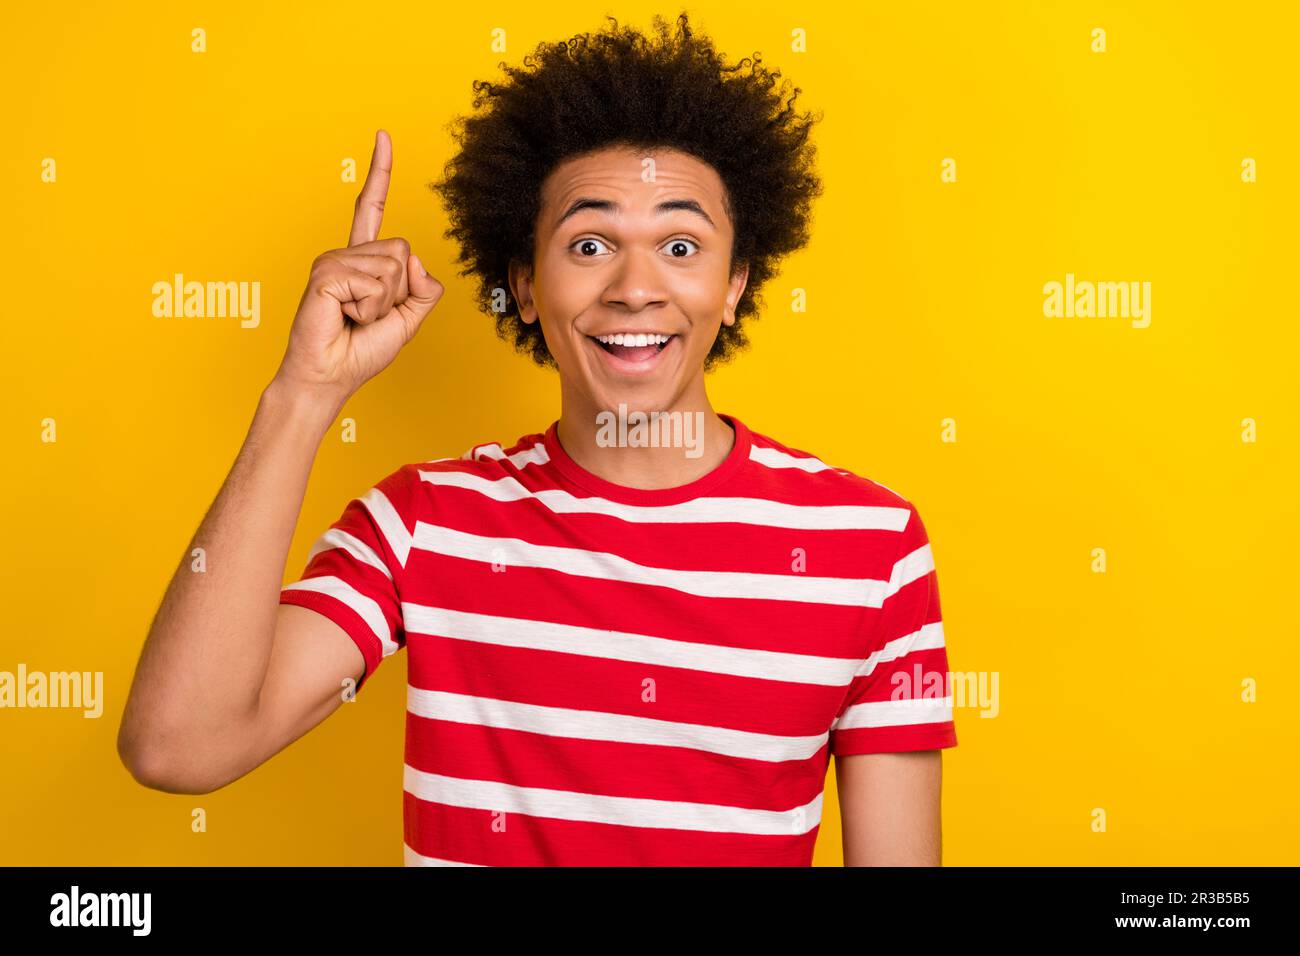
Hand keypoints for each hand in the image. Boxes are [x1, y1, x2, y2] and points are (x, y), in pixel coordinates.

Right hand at [273, 129, 443, 402]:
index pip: (372, 207)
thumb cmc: (361, 351)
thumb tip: (415, 260)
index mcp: (364, 260)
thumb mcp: (408, 320)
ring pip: (392, 268)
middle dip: (399, 292)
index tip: (382, 136)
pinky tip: (345, 316)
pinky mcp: (325, 274)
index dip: (380, 172)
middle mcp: (346, 254)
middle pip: (403, 252)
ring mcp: (332, 261)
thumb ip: (423, 289)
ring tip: (355, 318)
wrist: (330, 377)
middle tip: (370, 316)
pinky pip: (373, 284)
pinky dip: (369, 309)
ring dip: (383, 304)